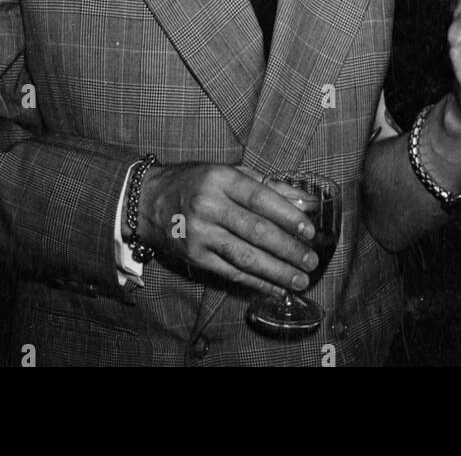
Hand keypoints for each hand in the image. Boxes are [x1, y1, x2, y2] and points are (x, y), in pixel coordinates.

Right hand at [135, 163, 319, 296]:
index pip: (260, 199)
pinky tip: (275, 287)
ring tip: (299, 280)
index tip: (310, 230)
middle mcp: (209, 206)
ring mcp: (199, 234)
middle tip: (311, 260)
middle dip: (288, 248)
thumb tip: (307, 202)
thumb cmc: (196, 183)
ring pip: (245, 256)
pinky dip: (256, 281)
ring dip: (276, 271)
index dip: (287, 216)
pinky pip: (230, 272)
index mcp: (220, 180)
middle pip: (255, 230)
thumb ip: (270, 187)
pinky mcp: (194, 257)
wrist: (148, 201)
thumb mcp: (229, 173)